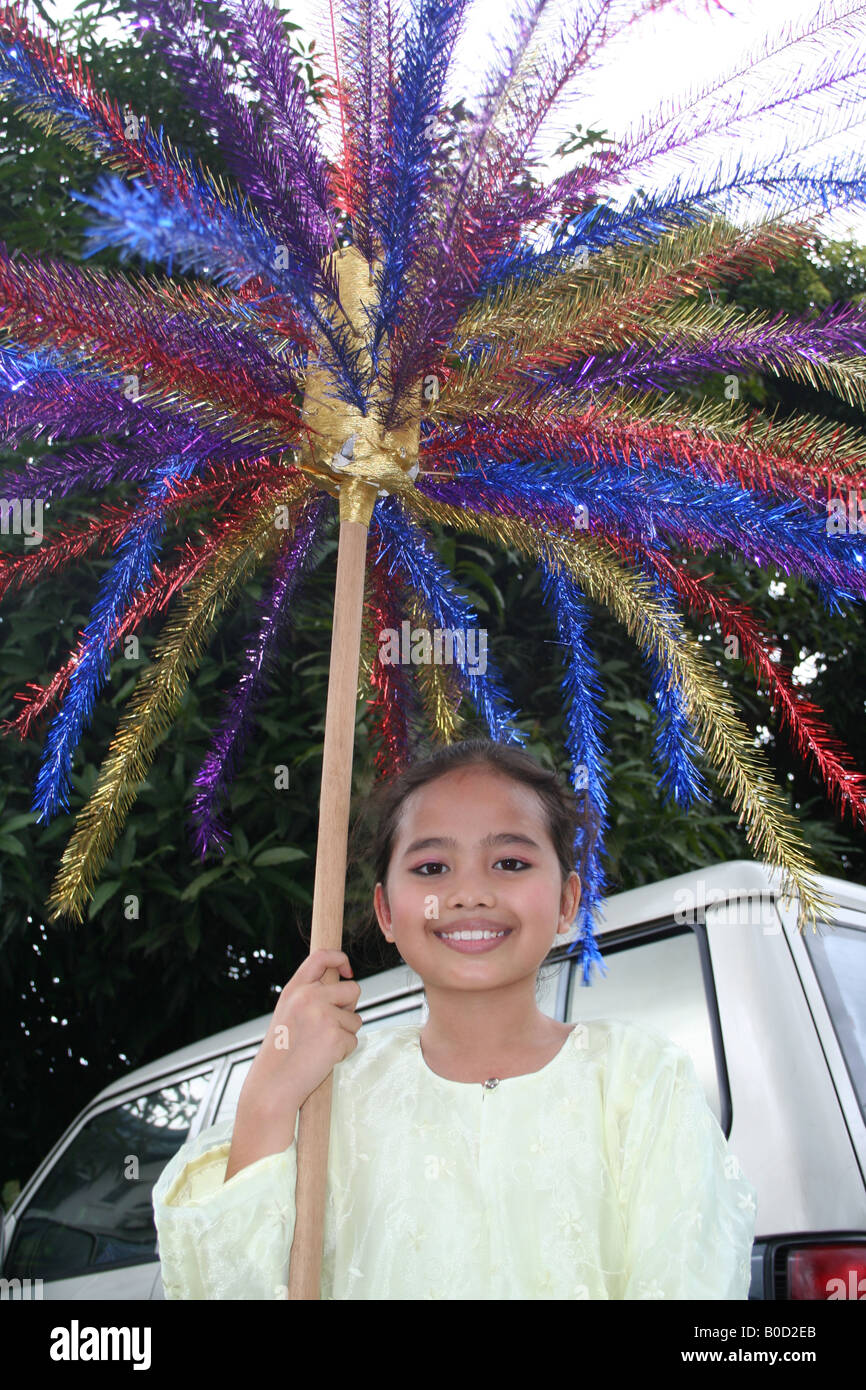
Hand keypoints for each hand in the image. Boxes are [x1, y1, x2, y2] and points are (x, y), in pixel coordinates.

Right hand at [225, 951, 361, 1180]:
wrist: (273, 1084)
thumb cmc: (281, 1051)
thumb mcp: (288, 1012)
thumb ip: (310, 995)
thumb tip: (346, 986)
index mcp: (295, 989)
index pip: (321, 957)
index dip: (339, 958)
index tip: (348, 970)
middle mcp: (309, 997)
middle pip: (352, 990)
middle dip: (348, 1007)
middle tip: (327, 1027)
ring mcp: (324, 1016)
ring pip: (356, 1018)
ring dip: (344, 1033)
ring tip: (318, 1046)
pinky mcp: (336, 1037)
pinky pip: (354, 1040)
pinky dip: (343, 1052)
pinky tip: (322, 1058)